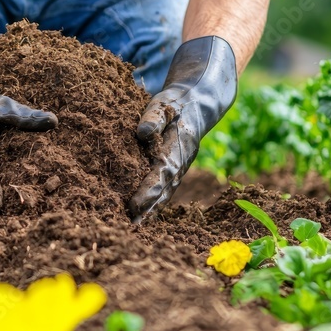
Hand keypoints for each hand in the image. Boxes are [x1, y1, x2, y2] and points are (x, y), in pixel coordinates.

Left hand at [129, 36, 237, 222]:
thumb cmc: (176, 103)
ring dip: (152, 210)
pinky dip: (156, 202)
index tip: (133, 205)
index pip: (161, 174)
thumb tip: (142, 133)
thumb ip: (154, 118)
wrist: (199, 103)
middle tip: (132, 226)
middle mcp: (180, 162)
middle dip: (148, 209)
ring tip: (136, 226)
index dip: (148, 191)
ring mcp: (180, 167)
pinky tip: (144, 214)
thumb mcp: (164, 105)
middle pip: (164, 190)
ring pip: (166, 193)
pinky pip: (166, 189)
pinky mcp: (176, 168)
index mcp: (177, 147)